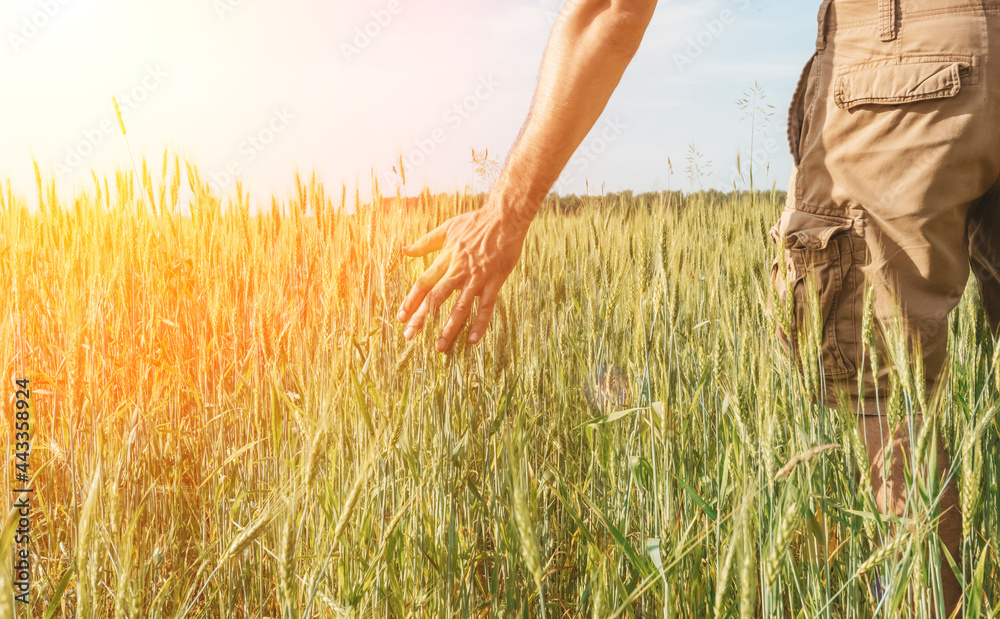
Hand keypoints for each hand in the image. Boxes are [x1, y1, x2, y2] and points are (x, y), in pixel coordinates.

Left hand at [396, 203, 530, 352]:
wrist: (505, 217)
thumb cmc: (476, 222)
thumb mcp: (447, 228)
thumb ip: (426, 242)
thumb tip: (405, 250)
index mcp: (446, 259)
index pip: (423, 283)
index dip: (411, 301)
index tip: (401, 316)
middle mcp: (458, 270)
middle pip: (436, 297)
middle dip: (421, 318)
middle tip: (410, 336)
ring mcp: (477, 277)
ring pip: (460, 306)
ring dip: (449, 327)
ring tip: (440, 346)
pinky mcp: (494, 281)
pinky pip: (486, 306)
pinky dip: (480, 323)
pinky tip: (472, 340)